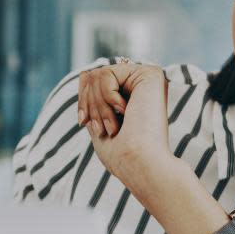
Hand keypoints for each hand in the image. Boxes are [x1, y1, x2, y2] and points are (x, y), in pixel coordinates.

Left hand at [77, 62, 174, 192]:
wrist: (139, 162)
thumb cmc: (121, 153)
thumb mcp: (98, 121)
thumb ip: (94, 97)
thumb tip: (85, 72)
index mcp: (132, 96)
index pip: (95, 85)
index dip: (84, 102)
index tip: (84, 123)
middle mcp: (142, 85)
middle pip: (94, 78)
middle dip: (89, 105)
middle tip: (102, 128)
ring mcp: (148, 79)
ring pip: (98, 75)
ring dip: (97, 105)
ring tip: (113, 125)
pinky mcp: (150, 74)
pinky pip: (106, 73)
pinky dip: (105, 96)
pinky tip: (125, 110)